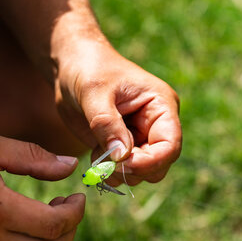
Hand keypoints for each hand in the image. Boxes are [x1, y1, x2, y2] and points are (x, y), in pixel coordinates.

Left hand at [55, 41, 181, 185]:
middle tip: (106, 164)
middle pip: (160, 164)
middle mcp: (155, 125)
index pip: (170, 145)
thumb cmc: (88, 69)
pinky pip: (123, 171)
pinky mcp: (122, 147)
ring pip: (142, 173)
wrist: (71, 67)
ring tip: (97, 155)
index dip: (150, 161)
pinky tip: (95, 153)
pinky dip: (109, 170)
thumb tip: (121, 156)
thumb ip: (107, 124)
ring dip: (119, 172)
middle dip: (134, 170)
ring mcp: (140, 138)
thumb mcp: (94, 92)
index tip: (123, 164)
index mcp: (161, 106)